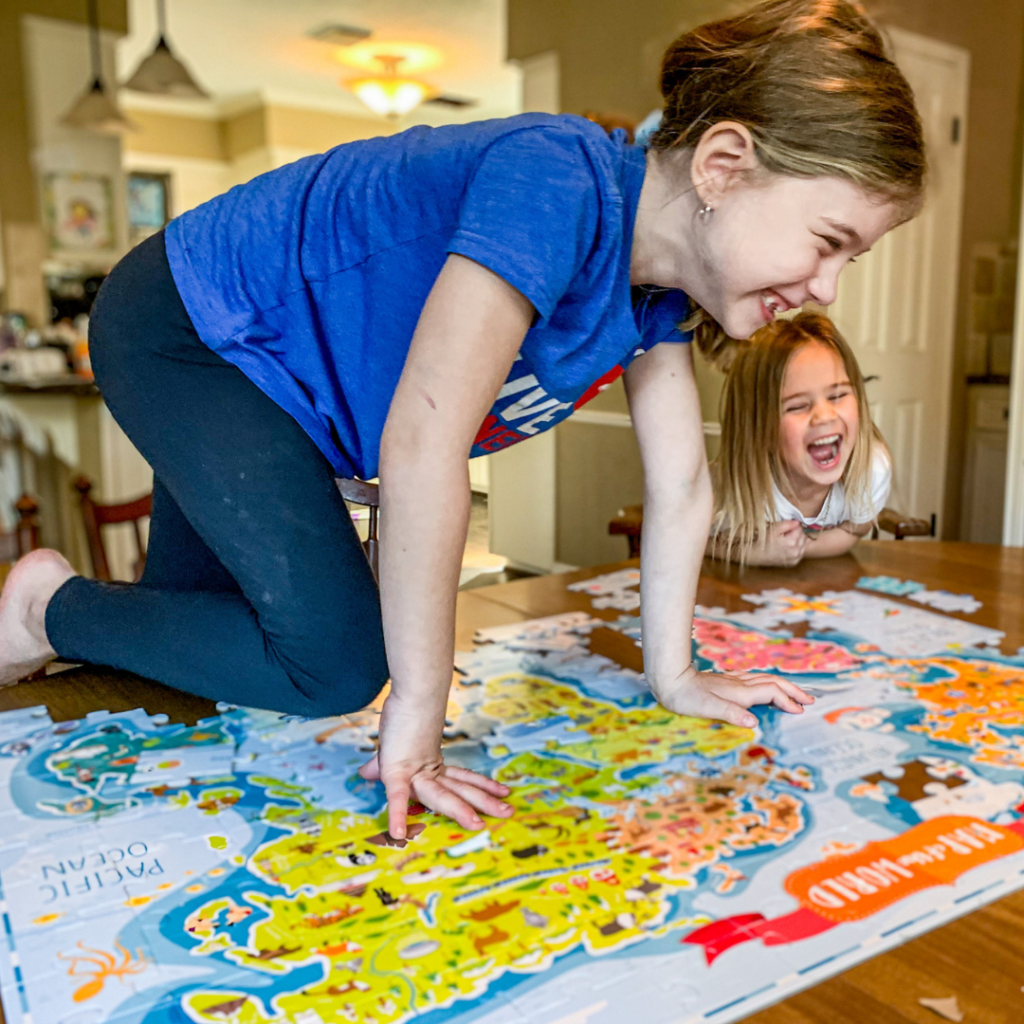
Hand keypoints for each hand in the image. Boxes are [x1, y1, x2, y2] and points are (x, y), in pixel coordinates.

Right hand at [358, 691, 512, 838]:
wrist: (412, 692)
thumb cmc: (401, 716)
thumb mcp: (390, 749)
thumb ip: (380, 767)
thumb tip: (365, 773)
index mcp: (432, 765)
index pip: (462, 779)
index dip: (482, 786)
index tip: (503, 791)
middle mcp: (428, 770)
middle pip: (460, 789)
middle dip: (484, 801)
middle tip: (509, 810)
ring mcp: (414, 772)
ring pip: (441, 795)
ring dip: (460, 810)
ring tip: (477, 825)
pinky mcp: (396, 771)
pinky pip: (396, 797)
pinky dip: (397, 814)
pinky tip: (397, 833)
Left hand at [651, 666, 813, 727]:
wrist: (670, 680)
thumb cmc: (686, 697)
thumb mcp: (708, 708)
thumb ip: (731, 714)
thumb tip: (754, 721)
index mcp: (739, 692)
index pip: (771, 692)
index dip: (787, 701)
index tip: (800, 711)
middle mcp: (739, 683)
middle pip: (773, 682)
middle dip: (792, 690)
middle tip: (810, 699)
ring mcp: (732, 680)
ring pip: (764, 678)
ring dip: (782, 685)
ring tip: (794, 692)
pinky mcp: (725, 680)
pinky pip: (754, 679)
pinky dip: (767, 683)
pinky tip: (764, 686)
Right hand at [759, 520, 806, 565]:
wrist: (758, 555)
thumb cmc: (764, 541)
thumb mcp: (773, 529)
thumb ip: (787, 524)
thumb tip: (798, 522)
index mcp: (792, 542)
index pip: (800, 529)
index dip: (793, 526)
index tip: (786, 528)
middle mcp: (796, 551)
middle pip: (804, 536)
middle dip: (797, 533)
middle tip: (786, 533)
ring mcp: (796, 558)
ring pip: (805, 544)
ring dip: (799, 540)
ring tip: (788, 540)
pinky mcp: (794, 562)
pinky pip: (801, 551)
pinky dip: (798, 547)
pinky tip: (789, 547)